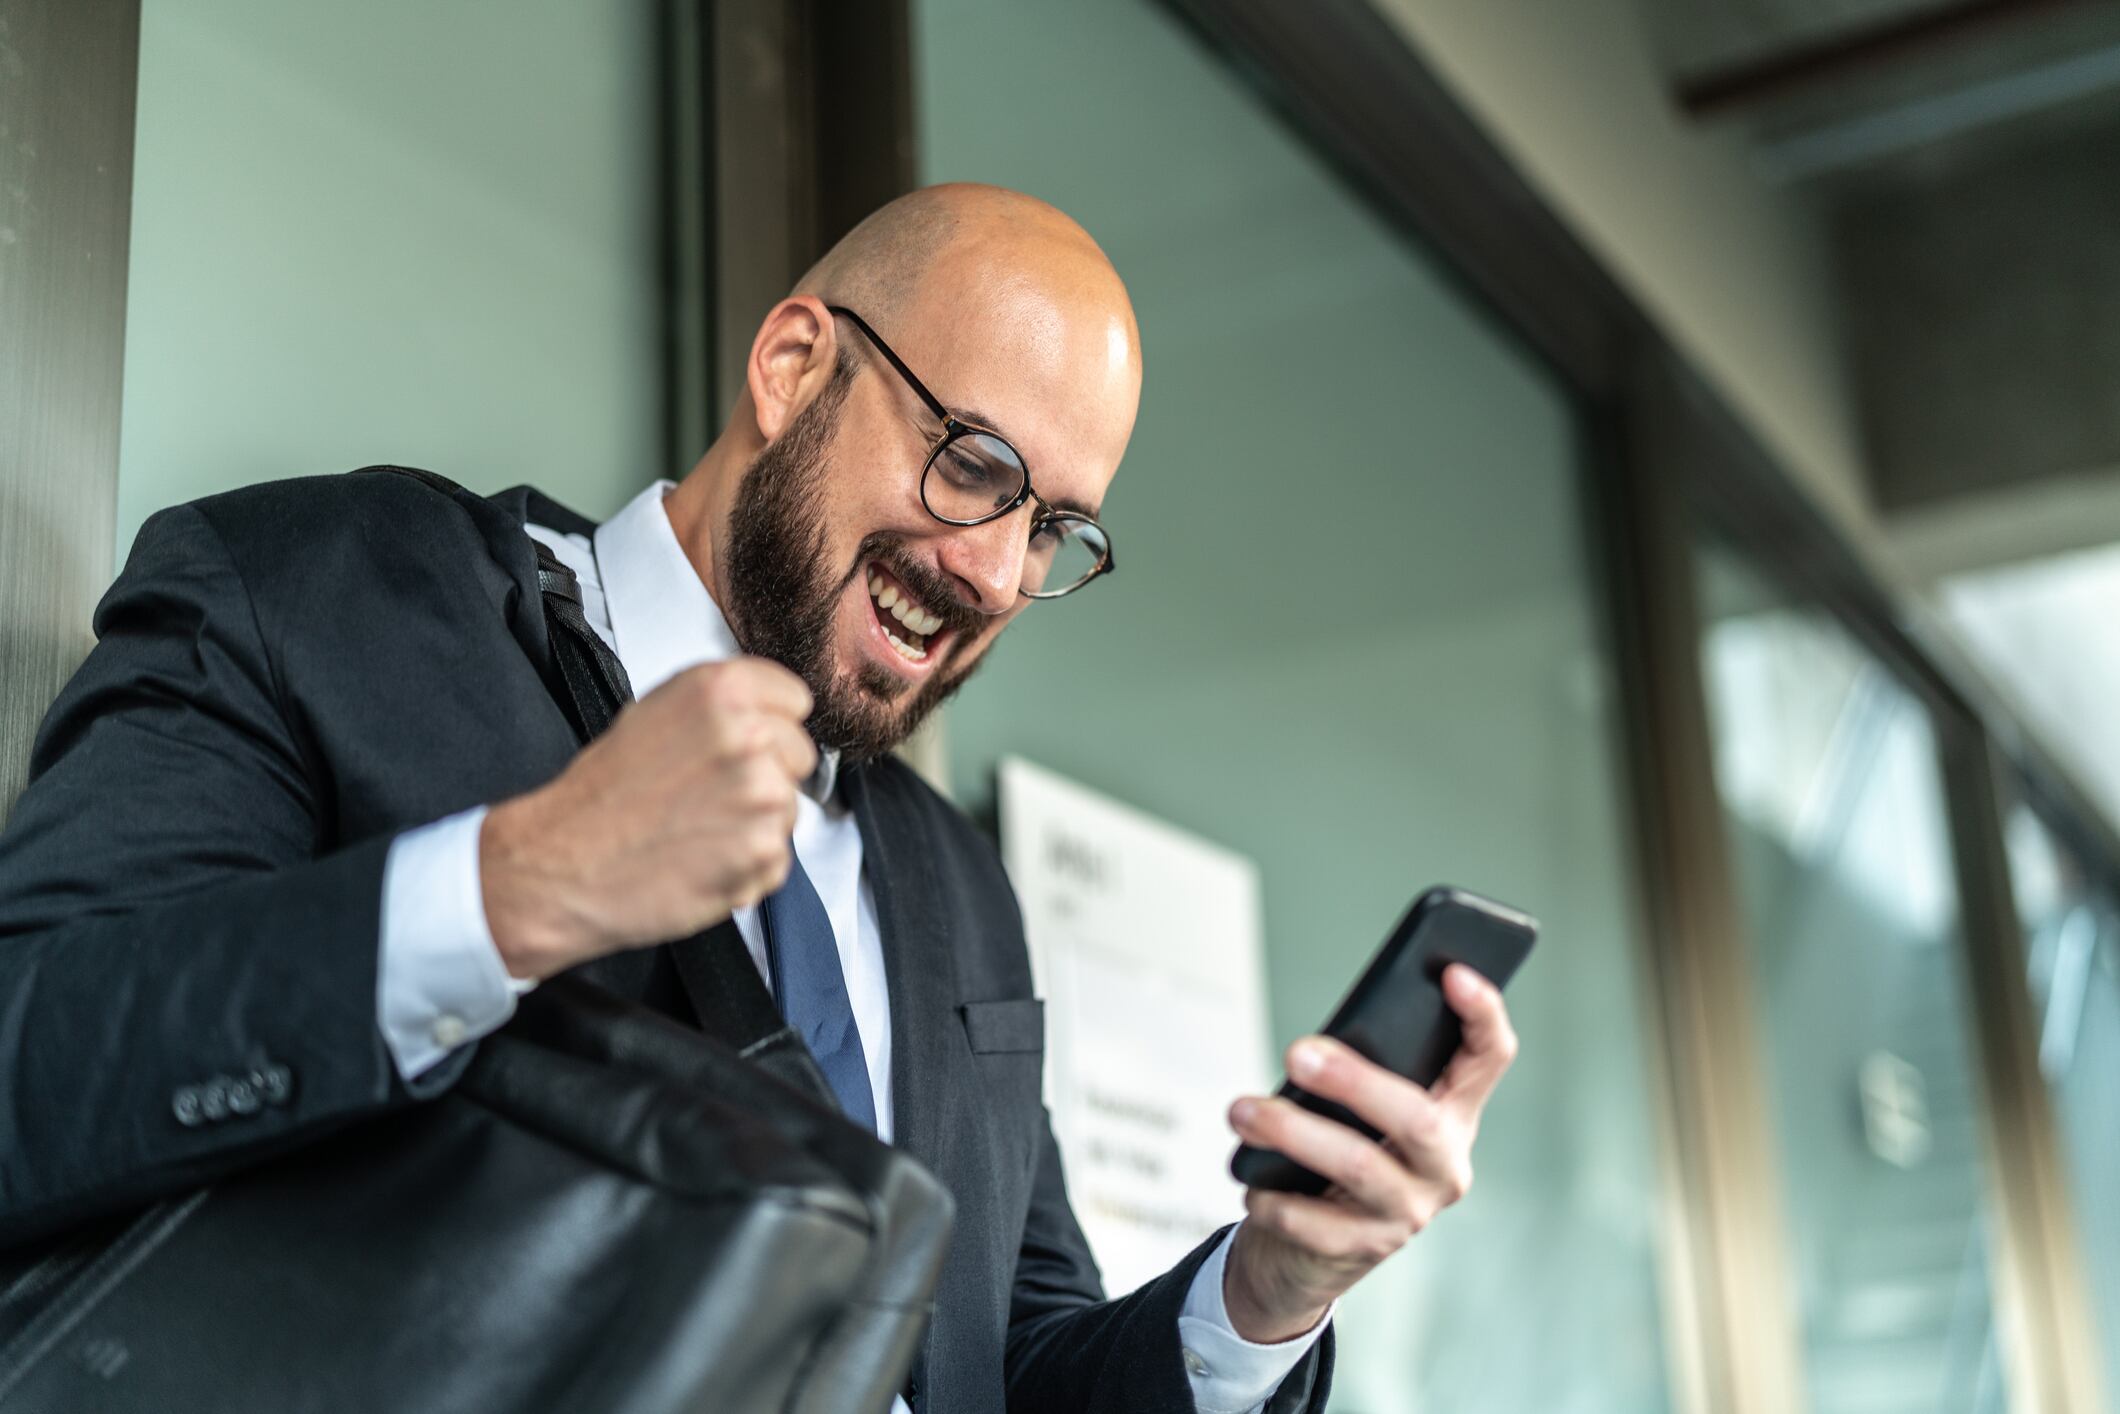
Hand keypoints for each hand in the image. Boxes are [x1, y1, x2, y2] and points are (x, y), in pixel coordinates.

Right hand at [479, 657, 816, 978]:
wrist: (564, 863)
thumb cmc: (600, 795)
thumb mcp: (654, 713)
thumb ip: (719, 704)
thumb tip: (764, 710)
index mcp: (723, 690)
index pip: (795, 701)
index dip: (770, 726)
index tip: (746, 743)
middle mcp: (749, 736)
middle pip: (799, 756)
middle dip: (767, 775)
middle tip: (711, 793)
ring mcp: (762, 795)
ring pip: (789, 809)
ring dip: (755, 824)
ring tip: (698, 828)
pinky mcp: (763, 851)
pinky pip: (779, 858)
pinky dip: (748, 866)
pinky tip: (703, 858)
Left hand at [1222, 964, 1517, 1341]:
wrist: (1311, 1249)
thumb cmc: (1338, 1146)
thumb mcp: (1358, 1106)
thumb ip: (1361, 1069)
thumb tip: (1316, 1049)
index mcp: (1453, 1111)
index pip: (1489, 1056)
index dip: (1482, 1013)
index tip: (1452, 972)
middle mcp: (1446, 1163)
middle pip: (1418, 1118)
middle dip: (1354, 1081)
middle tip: (1295, 1053)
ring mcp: (1410, 1211)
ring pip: (1359, 1167)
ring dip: (1291, 1133)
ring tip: (1241, 1111)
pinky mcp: (1367, 1249)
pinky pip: (1319, 1224)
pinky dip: (1277, 1199)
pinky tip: (1250, 1184)